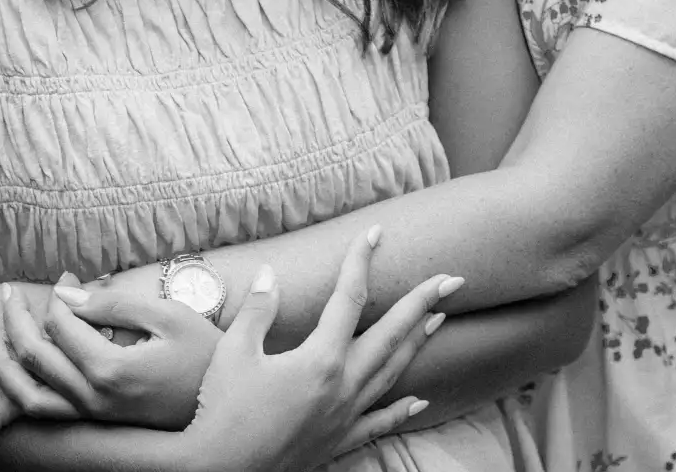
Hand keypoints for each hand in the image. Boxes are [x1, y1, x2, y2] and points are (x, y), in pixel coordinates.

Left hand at [0, 273, 223, 428]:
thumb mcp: (167, 314)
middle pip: (35, 357)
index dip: (59, 293)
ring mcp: (91, 415)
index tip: (70, 272)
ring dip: (1, 363)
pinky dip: (18, 390)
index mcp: (110, 369)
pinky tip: (11, 370)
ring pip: (27, 394)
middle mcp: (92, 398)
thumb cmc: (202, 352)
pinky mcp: (94, 421)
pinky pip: (43, 410)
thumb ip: (115, 302)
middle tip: (10, 292)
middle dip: (17, 320)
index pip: (62, 325)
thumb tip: (68, 292)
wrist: (223, 403)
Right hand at [181, 227, 458, 471]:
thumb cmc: (223, 411)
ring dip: (418, 343)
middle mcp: (342, 387)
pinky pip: (379, 421)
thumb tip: (270, 272)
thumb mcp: (235, 352)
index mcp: (320, 360)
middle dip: (423, 303)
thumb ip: (259, 309)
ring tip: (439, 320)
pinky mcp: (338, 442)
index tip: (373, 233)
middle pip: (392, 335)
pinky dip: (401, 408)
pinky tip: (420, 400)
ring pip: (392, 373)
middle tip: (453, 281)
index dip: (361, 261)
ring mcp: (344, 417)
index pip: (348, 298)